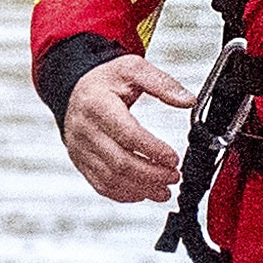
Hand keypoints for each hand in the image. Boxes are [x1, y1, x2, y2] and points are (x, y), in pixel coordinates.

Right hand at [61, 55, 192, 204]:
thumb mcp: (133, 69)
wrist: (74, 89)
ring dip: (141, 188)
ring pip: (110, 178)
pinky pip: (100, 184)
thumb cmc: (105, 80)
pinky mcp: (81, 162)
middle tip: (174, 176)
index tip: (174, 158)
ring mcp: (80, 149)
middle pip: (119, 162)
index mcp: (97, 105)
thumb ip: (162, 83)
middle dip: (151, 174)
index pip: (127, 134)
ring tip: (165, 190)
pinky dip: (124, 193)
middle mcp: (84, 129)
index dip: (152, 149)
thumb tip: (188, 101)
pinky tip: (144, 193)